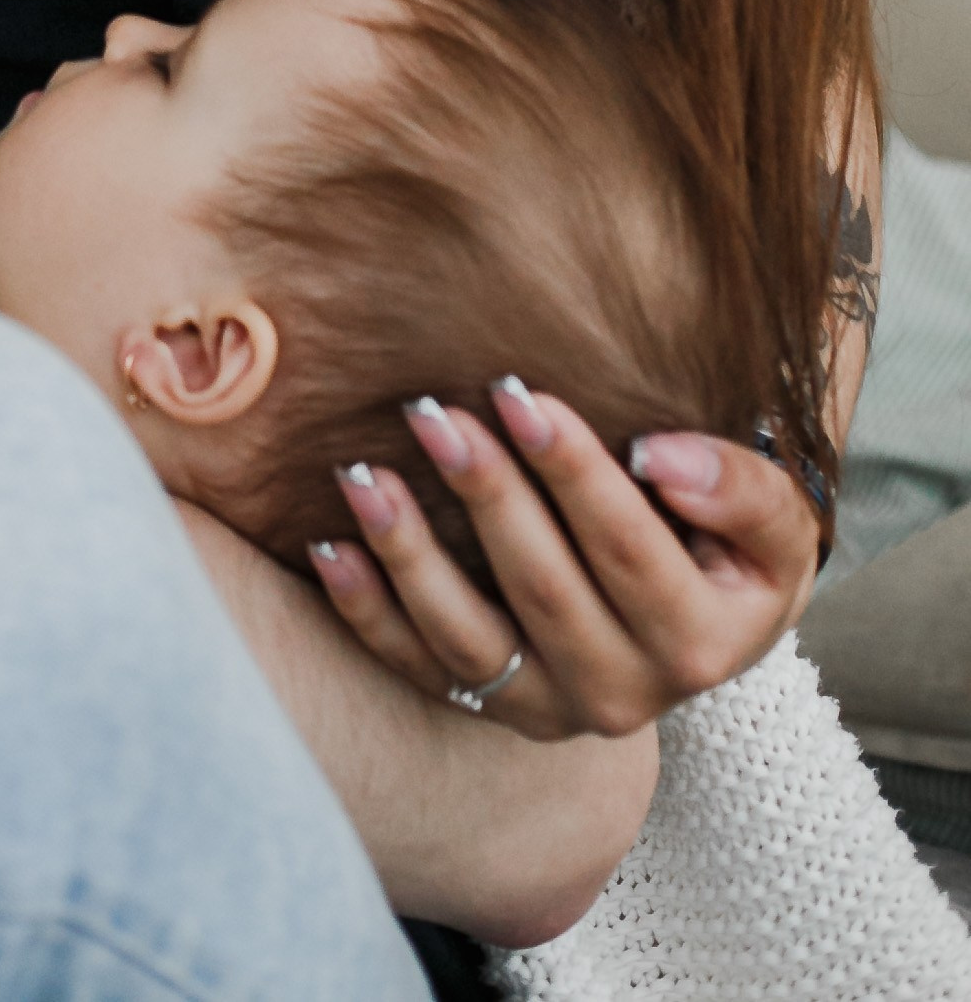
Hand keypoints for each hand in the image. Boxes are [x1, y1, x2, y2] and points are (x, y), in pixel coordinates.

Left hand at [308, 393, 819, 740]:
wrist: (699, 627)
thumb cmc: (729, 550)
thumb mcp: (773, 525)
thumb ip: (741, 489)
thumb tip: (662, 455)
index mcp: (700, 644)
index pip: (628, 552)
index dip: (574, 472)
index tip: (521, 394)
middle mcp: (622, 693)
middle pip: (542, 589)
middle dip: (485, 495)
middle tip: (434, 410)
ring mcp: (548, 711)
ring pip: (469, 639)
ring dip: (410, 553)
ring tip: (362, 473)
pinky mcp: (488, 707)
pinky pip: (419, 666)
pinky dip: (368, 612)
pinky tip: (330, 548)